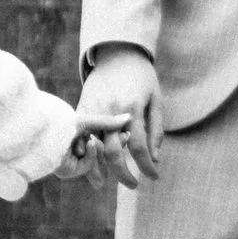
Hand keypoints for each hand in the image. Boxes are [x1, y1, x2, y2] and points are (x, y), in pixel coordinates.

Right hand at [70, 45, 163, 187]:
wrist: (118, 52)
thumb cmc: (142, 77)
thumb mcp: (156, 100)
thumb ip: (155, 129)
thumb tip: (154, 158)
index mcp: (133, 109)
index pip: (139, 147)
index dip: (147, 167)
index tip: (153, 177)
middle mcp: (111, 111)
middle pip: (114, 152)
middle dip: (123, 174)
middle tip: (133, 185)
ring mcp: (94, 109)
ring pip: (93, 147)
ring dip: (98, 168)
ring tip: (103, 184)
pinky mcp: (82, 107)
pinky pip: (81, 135)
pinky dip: (84, 152)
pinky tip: (88, 164)